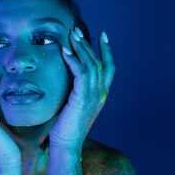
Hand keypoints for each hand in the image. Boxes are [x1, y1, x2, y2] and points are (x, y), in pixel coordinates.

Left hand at [49, 28, 115, 150]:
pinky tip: (65, 51)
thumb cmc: (66, 126)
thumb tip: (67, 77)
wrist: (66, 144)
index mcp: (101, 95)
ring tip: (71, 35)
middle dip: (89, 44)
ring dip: (81, 48)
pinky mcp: (82, 98)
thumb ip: (76, 90)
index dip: (107, 51)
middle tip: (77, 30)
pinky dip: (73, 60)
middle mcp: (101, 93)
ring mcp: (93, 96)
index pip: (109, 68)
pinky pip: (80, 73)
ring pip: (91, 65)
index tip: (103, 35)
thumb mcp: (74, 105)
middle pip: (99, 62)